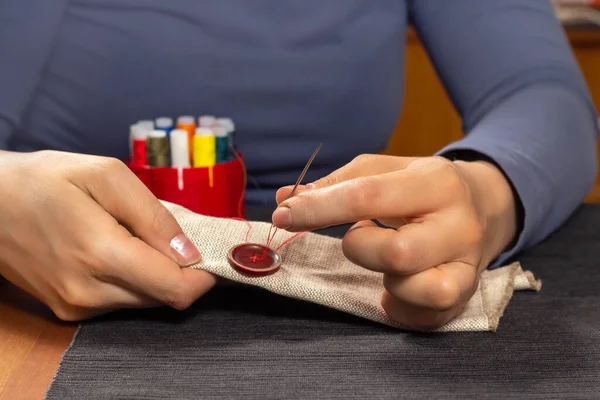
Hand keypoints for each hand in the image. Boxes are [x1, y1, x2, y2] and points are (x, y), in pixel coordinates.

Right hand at [0, 150, 215, 320]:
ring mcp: (76, 306)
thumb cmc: (45, 179)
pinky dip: (134, 279)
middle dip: (183, 271)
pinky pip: (120, 300)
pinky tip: (120, 249)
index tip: (212, 253)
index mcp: (100, 254)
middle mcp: (88, 292)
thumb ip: (154, 217)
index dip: (204, 276)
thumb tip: (190, 254)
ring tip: (143, 237)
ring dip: (157, 274)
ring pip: (144, 300)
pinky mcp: (68, 310)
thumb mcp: (106, 177)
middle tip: (179, 237)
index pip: (175, 289)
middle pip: (164, 298)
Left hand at [273, 154, 517, 329]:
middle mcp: (459, 225)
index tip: (283, 215)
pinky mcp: (466, 296)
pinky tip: (395, 287)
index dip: (318, 209)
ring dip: (386, 279)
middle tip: (360, 236)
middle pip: (397, 252)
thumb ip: (336, 183)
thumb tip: (286, 197)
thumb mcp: (386, 170)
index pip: (367, 196)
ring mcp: (468, 265)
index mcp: (436, 181)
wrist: (486, 206)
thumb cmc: (422, 187)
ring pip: (416, 289)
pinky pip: (424, 317)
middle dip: (360, 248)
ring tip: (387, 261)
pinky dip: (398, 306)